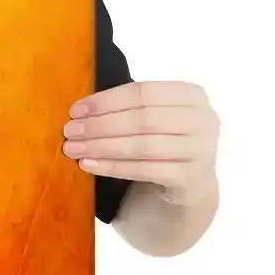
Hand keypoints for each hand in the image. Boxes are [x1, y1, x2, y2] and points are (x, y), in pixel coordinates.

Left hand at [62, 80, 219, 205]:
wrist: (188, 183)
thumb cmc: (161, 141)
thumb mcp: (153, 118)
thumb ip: (126, 109)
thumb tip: (78, 112)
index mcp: (192, 95)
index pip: (143, 92)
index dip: (106, 100)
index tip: (75, 110)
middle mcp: (204, 120)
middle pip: (143, 119)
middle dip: (100, 125)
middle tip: (70, 131)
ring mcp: (202, 151)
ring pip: (142, 145)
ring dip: (102, 147)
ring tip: (73, 149)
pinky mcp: (192, 178)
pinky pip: (146, 170)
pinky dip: (113, 167)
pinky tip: (89, 165)